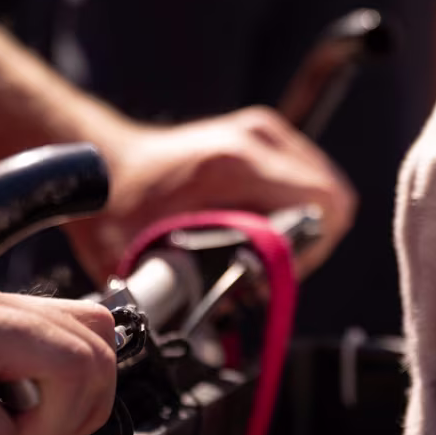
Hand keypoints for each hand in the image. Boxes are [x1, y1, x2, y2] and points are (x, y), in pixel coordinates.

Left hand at [67, 106, 355, 281]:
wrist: (104, 160)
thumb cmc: (121, 207)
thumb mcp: (155, 253)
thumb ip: (206, 277)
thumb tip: (251, 305)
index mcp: (238, 164)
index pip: (327, 204)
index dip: (310, 250)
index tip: (271, 271)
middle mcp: (258, 137)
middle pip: (331, 195)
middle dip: (308, 241)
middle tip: (263, 265)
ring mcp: (264, 129)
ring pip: (324, 185)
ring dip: (302, 223)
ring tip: (259, 245)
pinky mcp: (263, 132)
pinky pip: (307, 175)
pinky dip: (293, 204)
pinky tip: (258, 223)